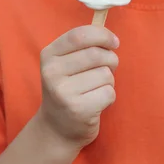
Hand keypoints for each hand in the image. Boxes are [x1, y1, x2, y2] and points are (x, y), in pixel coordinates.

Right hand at [37, 25, 119, 149]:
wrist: (56, 129)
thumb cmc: (68, 88)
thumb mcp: (65, 64)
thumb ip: (83, 46)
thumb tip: (111, 38)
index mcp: (49, 55)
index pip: (79, 35)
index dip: (102, 34)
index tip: (114, 42)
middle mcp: (52, 72)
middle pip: (96, 54)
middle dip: (110, 59)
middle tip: (108, 68)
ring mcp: (63, 92)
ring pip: (105, 74)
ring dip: (109, 80)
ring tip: (96, 88)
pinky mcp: (78, 110)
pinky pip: (109, 92)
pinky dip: (109, 97)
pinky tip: (96, 102)